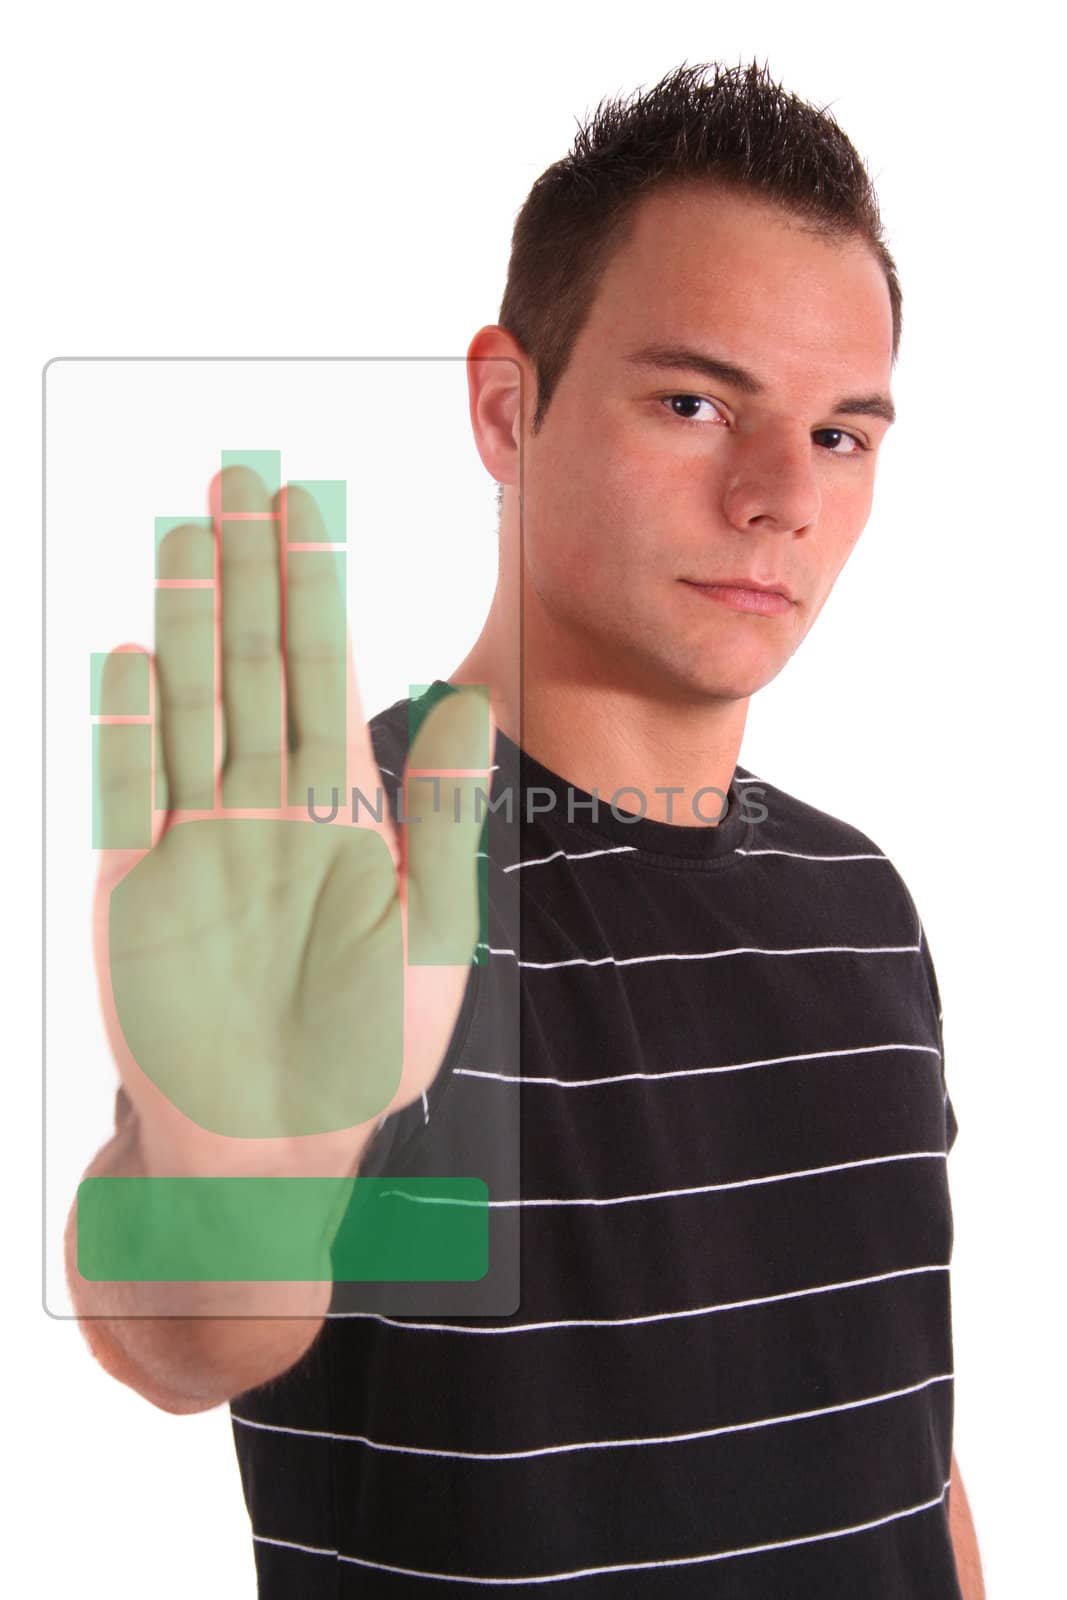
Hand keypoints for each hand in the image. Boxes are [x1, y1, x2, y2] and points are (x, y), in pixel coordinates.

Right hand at [92, 464, 492, 1181]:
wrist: (269, 1150)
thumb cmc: (360, 1054)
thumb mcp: (429, 934)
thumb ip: (445, 820)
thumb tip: (475, 707)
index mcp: (339, 813)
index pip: (323, 675)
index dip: (315, 592)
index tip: (311, 511)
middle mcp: (264, 808)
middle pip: (253, 668)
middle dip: (248, 576)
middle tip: (239, 480)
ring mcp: (196, 839)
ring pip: (191, 706)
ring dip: (189, 621)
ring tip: (188, 535)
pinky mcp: (135, 885)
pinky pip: (131, 788)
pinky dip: (130, 724)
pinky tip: (136, 653)